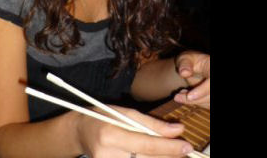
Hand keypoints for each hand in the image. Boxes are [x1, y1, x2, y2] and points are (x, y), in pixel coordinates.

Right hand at [76, 105, 193, 157]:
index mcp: (110, 135)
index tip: (186, 146)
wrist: (80, 132)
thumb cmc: (102, 116)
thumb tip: (177, 130)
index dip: (168, 147)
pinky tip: (150, 156)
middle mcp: (108, 155)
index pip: (145, 145)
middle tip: (181, 149)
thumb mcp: (125, 112)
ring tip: (165, 152)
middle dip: (168, 155)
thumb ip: (151, 123)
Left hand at [173, 51, 209, 108]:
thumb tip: (184, 73)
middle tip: (176, 97)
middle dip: (194, 99)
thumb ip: (184, 64)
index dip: (202, 91)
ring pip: (209, 102)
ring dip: (194, 102)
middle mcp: (215, 80)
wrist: (193, 68)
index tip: (189, 97)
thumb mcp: (184, 59)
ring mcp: (214, 88)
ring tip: (179, 95)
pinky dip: (197, 103)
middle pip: (210, 96)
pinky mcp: (212, 97)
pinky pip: (208, 105)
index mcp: (212, 67)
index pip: (210, 83)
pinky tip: (186, 96)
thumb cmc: (189, 62)